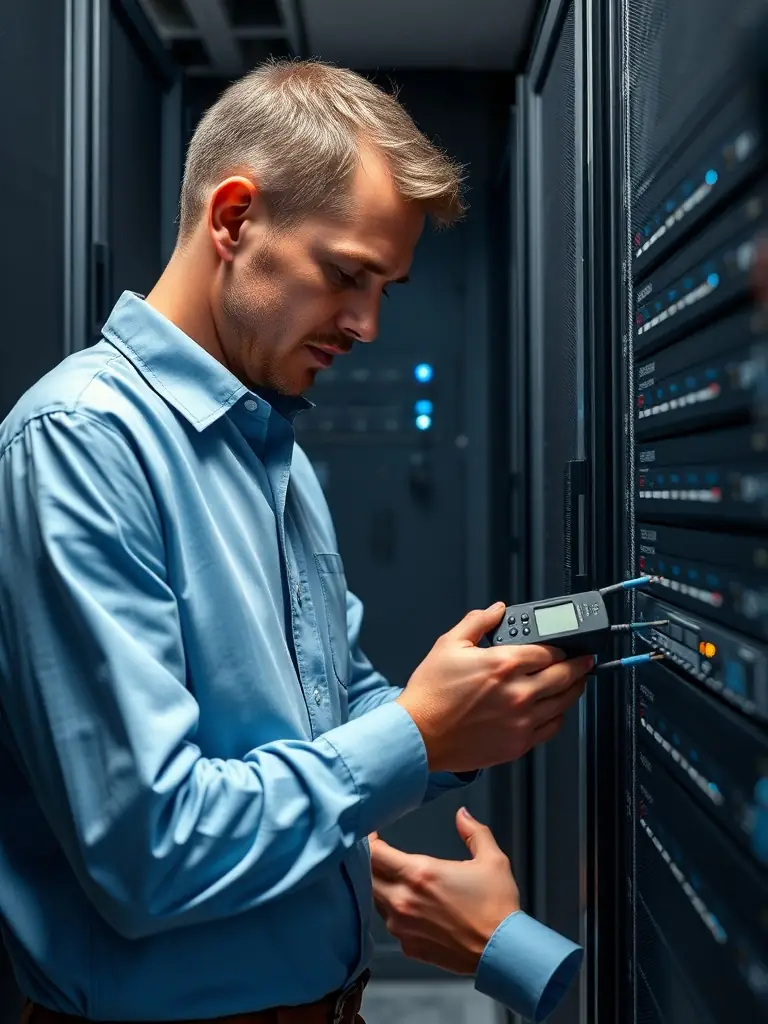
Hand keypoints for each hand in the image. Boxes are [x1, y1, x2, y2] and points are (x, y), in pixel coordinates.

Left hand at [370, 807, 518, 974]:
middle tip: (377, 853)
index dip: (368, 841)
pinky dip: (392, 912)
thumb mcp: (492, 860)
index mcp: (419, 874)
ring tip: (391, 877)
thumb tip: (462, 815)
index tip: (372, 834)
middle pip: (366, 876)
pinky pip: (390, 923)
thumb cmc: (497, 907)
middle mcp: (403, 900)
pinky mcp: (408, 946)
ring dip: (379, 886)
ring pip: (375, 900)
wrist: (502, 952)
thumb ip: (473, 832)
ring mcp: (402, 926)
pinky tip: (408, 906)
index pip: (374, 853)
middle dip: (368, 862)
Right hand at [396, 603, 592, 771]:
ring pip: (564, 702)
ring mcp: (521, 720)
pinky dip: (559, 716)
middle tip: (585, 660)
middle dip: (579, 665)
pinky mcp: (518, 744)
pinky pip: (552, 728)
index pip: (548, 651)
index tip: (564, 646)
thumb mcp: (449, 645)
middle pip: (564, 675)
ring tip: (577, 682)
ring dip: (575, 689)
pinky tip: (556, 709)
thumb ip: (477, 622)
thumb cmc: (430, 694)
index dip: (560, 647)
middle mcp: (518, 692)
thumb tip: (496, 610)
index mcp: (503, 664)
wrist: (418, 735)